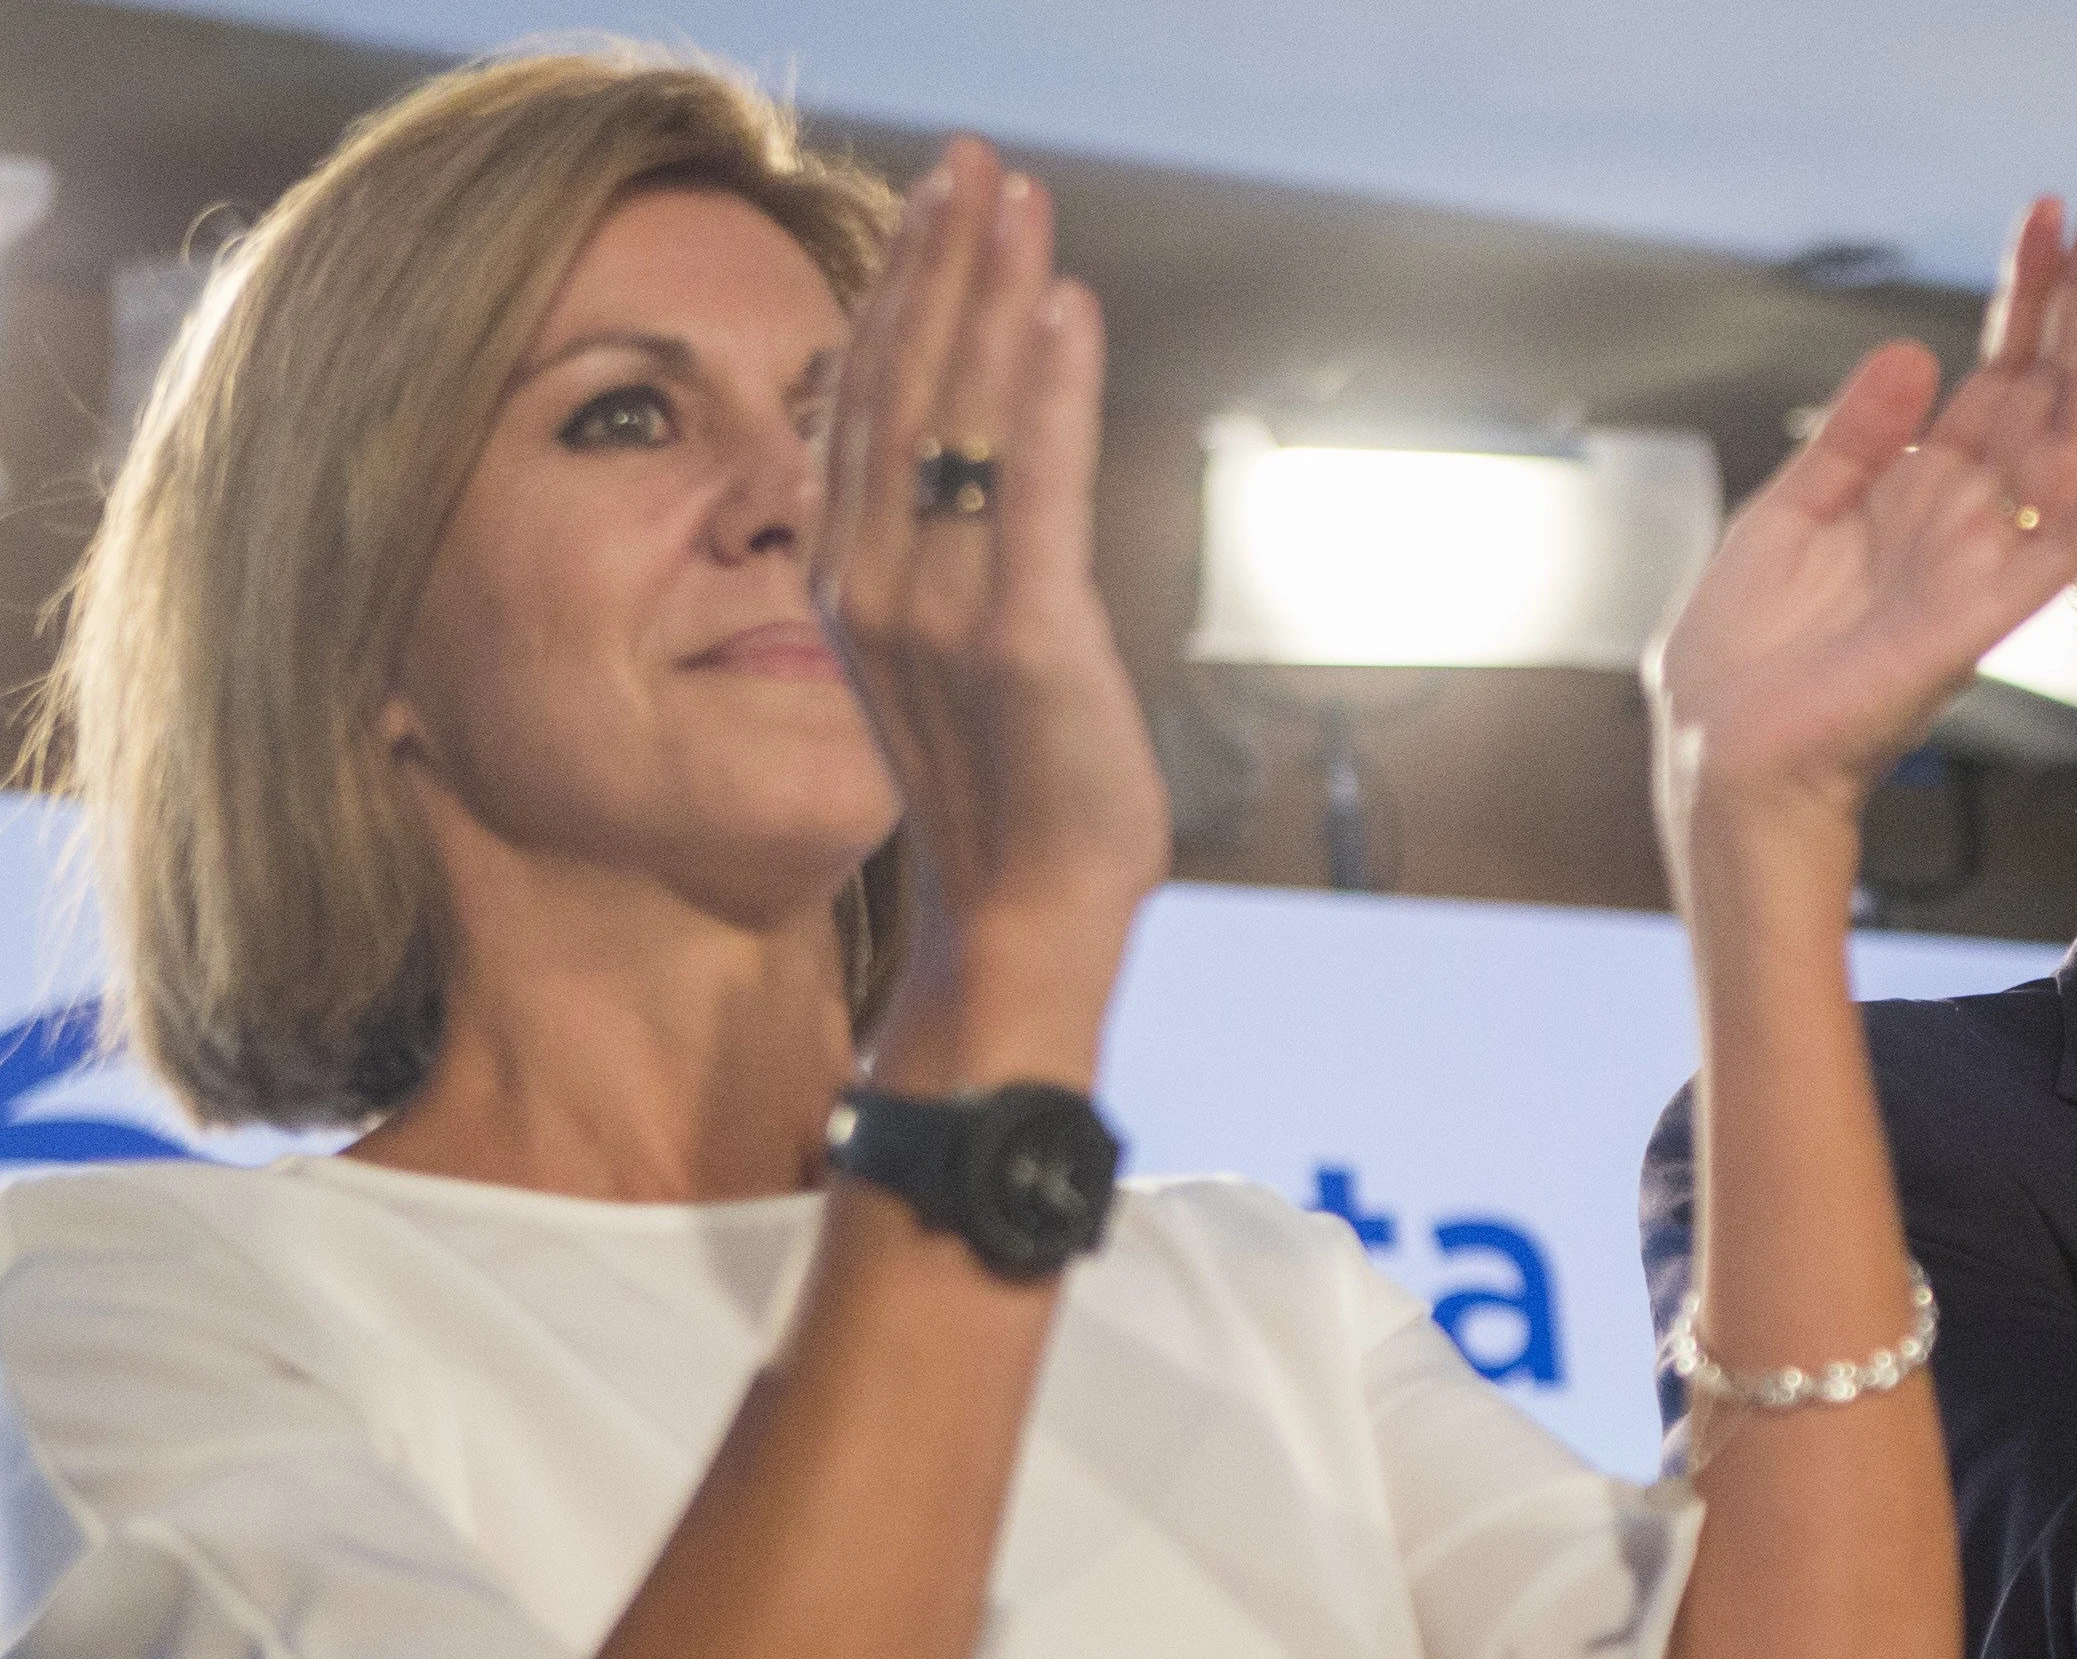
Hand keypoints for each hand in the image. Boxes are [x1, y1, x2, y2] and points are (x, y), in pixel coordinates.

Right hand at [815, 140, 1167, 1083]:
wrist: (1021, 924)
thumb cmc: (1014, 798)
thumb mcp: (961, 660)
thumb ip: (955, 566)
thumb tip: (982, 480)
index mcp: (854, 582)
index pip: (868, 406)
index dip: (900, 297)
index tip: (937, 206)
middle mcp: (875, 583)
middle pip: (903, 386)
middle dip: (942, 262)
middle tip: (980, 161)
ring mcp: (941, 611)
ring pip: (960, 417)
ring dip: (994, 295)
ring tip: (1019, 198)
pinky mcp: (1021, 640)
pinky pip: (1035, 491)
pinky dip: (1051, 394)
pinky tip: (1066, 308)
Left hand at [1648, 188, 2076, 851]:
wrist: (1722, 753)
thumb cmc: (1746, 657)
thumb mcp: (1792, 511)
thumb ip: (1857, 436)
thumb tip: (1915, 352)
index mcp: (1920, 496)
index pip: (1996, 376)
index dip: (2026, 296)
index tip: (2050, 217)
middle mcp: (1964, 523)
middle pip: (2045, 389)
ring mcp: (1980, 566)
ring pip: (2068, 441)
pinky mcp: (1978, 617)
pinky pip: (2064, 539)